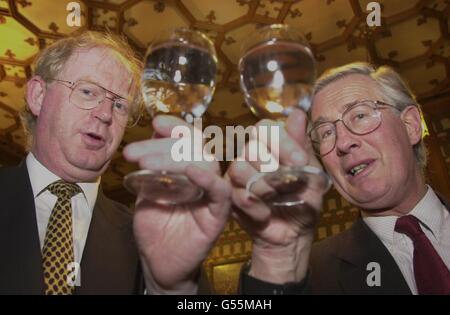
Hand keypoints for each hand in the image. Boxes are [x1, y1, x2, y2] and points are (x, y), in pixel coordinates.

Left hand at [124, 115, 230, 293]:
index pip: (188, 139)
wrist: (157, 262)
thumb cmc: (154, 226)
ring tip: (146, 163)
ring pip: (206, 164)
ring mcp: (211, 194)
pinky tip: (192, 171)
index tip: (156, 122)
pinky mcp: (218, 215)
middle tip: (134, 153)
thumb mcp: (146, 189)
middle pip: (195, 147)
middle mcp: (202, 176)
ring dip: (177, 158)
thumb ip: (152, 166)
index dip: (176, 127)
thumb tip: (150, 136)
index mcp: (188, 167)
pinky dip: (209, 179)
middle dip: (164, 144)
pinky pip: (220, 193)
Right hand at [226, 109, 323, 283]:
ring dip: (262, 185)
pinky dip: (256, 206)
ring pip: (238, 168)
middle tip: (289, 184)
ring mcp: (238, 176)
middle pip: (251, 146)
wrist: (294, 233)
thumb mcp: (311, 172)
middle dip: (273, 167)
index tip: (299, 162)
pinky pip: (236, 194)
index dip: (281, 142)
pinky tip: (267, 213)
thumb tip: (298, 113)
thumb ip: (301, 145)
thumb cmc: (304, 200)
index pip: (265, 128)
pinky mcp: (230, 196)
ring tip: (276, 198)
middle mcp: (251, 155)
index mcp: (271, 146)